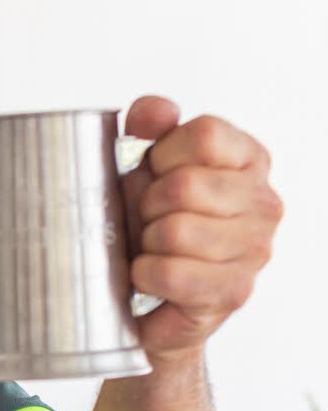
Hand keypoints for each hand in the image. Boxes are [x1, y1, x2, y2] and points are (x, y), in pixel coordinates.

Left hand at [122, 96, 281, 362]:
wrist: (149, 299)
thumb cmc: (153, 225)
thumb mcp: (148, 165)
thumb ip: (151, 125)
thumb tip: (155, 111)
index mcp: (249, 160)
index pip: (205, 134)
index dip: (163, 154)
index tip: (155, 174)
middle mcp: (264, 202)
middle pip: (185, 185)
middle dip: (148, 204)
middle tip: (148, 220)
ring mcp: (256, 249)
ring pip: (175, 230)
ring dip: (146, 242)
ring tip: (152, 249)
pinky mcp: (234, 291)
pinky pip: (171, 272)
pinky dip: (145, 274)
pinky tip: (149, 276)